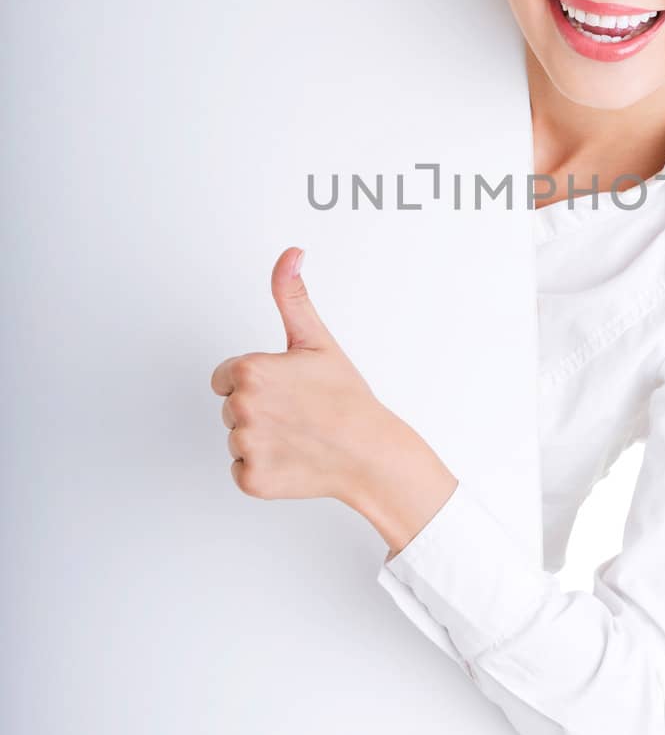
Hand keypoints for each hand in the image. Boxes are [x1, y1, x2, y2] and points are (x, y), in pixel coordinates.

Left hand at [209, 247, 397, 505]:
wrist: (369, 451)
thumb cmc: (346, 397)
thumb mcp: (316, 340)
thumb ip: (291, 295)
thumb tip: (290, 255)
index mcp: (250, 371)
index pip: (225, 377)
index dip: (256, 380)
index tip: (285, 387)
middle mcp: (241, 409)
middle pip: (229, 407)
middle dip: (257, 408)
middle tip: (296, 410)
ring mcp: (245, 447)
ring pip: (236, 438)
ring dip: (260, 438)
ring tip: (297, 434)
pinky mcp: (251, 479)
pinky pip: (241, 469)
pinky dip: (263, 468)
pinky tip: (292, 457)